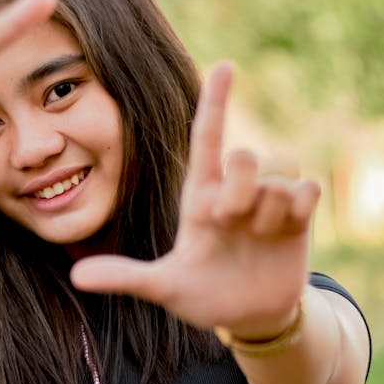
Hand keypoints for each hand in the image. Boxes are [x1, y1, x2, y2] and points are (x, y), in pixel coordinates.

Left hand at [70, 63, 320, 336]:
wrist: (248, 318)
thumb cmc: (202, 296)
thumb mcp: (163, 287)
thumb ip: (125, 278)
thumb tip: (77, 277)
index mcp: (201, 197)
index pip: (207, 138)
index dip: (215, 102)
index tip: (224, 65)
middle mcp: (235, 191)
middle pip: (246, 157)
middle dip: (240, 191)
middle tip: (231, 225)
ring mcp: (268, 202)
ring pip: (276, 180)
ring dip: (266, 216)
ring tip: (257, 240)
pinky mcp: (298, 216)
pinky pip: (307, 189)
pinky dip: (297, 207)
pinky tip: (285, 229)